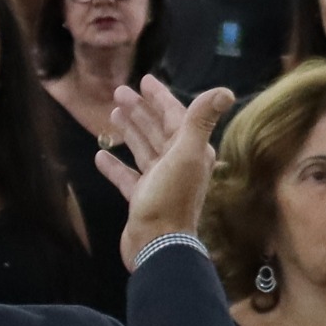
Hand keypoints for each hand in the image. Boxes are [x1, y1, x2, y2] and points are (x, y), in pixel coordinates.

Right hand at [97, 75, 236, 265]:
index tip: (144, 80)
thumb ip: (201, 121)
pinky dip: (115, 165)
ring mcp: (158, 182)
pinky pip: (127, 175)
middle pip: (157, 130)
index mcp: (190, 151)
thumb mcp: (186, 155)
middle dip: (140, 110)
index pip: (176, 116)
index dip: (161, 97)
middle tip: (118, 92)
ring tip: (112, 114)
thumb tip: (225, 90)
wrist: (157, 245)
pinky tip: (100, 154)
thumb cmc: (170, 198)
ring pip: (142, 149)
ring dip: (129, 131)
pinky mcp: (141, 198)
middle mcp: (177, 163)